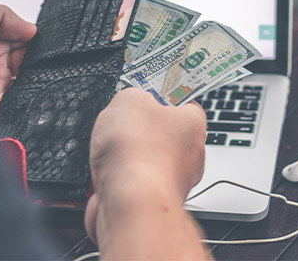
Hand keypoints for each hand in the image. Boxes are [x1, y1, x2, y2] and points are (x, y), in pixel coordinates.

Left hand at [0, 0, 35, 119]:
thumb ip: (2, 16)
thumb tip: (31, 29)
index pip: (20, 39)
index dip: (31, 39)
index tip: (37, 39)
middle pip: (26, 61)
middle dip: (33, 59)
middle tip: (33, 57)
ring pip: (24, 81)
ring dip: (30, 77)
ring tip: (27, 71)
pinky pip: (13, 102)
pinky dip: (20, 97)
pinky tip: (18, 87)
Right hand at [85, 88, 205, 253]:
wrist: (128, 204)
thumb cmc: (138, 153)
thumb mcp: (130, 98)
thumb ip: (133, 96)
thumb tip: (128, 102)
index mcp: (192, 124)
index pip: (186, 104)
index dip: (164, 96)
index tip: (150, 92)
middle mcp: (188, 155)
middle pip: (162, 132)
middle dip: (139, 127)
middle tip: (122, 121)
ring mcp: (171, 181)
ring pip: (144, 159)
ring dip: (125, 155)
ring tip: (110, 151)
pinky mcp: (151, 202)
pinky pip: (131, 182)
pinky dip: (116, 178)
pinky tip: (106, 174)